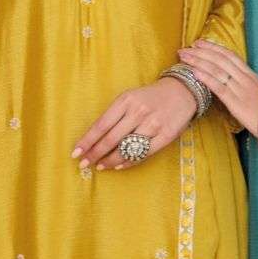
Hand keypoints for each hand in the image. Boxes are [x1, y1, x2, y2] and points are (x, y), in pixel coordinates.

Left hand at [73, 77, 195, 170]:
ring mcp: (153, 124)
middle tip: (84, 163)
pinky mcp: (166, 136)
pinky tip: (119, 166)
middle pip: (111, 139)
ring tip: (100, 166)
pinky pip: (144, 154)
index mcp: (125, 100)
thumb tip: (95, 138)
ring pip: (127, 148)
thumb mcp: (129, 98)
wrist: (181, 92)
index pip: (101, 124)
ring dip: (110, 160)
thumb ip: (114, 115)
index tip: (76, 152)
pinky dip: (129, 162)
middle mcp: (138, 112)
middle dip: (95, 153)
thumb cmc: (149, 97)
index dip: (87, 141)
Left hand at [175, 39, 257, 136]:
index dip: (214, 47)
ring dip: (198, 61)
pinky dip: (205, 78)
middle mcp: (244, 78)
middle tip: (186, 47)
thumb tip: (238, 78)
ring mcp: (240, 89)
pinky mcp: (236, 102)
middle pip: (220, 59)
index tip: (200, 42)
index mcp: (251, 75)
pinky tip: (194, 72)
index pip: (230, 55)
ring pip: (216, 70)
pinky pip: (219, 87)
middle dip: (201, 52)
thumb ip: (249, 83)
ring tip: (184, 56)